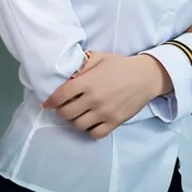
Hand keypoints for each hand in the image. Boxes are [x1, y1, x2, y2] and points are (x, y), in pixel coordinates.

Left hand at [40, 52, 157, 138]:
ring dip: (74, 120)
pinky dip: (89, 130)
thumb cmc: (119, 65)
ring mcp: (104, 112)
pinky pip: (94, 133)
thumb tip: (66, 76)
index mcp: (88, 82)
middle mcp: (94, 99)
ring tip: (77, 114)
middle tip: (64, 107)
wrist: (144, 76)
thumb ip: (81, 66)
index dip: (51, 101)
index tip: (47, 103)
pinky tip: (90, 122)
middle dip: (61, 110)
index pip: (61, 95)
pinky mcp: (114, 122)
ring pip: (78, 125)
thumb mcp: (98, 58)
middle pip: (67, 113)